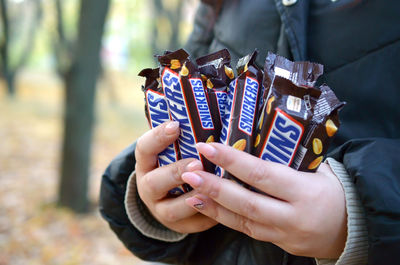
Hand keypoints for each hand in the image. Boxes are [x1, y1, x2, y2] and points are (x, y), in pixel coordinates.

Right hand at [135, 121, 216, 233]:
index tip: (176, 125)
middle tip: (197, 163)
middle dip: (176, 173)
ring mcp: (161, 210)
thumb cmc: (179, 162)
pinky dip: (209, 215)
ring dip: (193, 198)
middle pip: (154, 182)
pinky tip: (226, 204)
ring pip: (172, 209)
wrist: (170, 197)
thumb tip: (214, 109)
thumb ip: (188, 137)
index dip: (158, 137)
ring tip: (213, 187)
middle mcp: (149, 188)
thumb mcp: (175, 150)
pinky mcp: (179, 226)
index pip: (144, 149)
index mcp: (146, 164)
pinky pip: (193, 224)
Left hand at [182, 142, 346, 258]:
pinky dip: (224, 218)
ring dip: (213, 205)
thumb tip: (250, 142)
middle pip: (247, 202)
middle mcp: (292, 216)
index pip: (262, 174)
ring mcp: (283, 234)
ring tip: (190, 190)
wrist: (351, 228)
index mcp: (305, 191)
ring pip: (242, 220)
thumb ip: (285, 161)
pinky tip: (206, 206)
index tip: (209, 146)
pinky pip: (246, 230)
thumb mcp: (316, 171)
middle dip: (214, 187)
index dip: (233, 160)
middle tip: (189, 171)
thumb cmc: (333, 191)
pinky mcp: (276, 242)